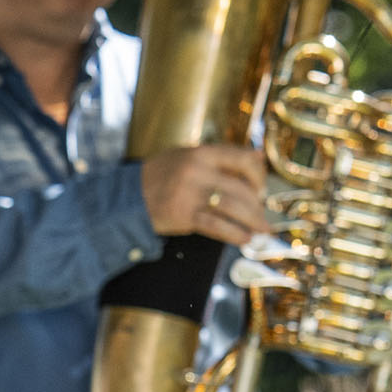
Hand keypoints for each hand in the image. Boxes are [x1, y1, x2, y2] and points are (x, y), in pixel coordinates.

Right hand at [140, 141, 272, 245]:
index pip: (244, 160)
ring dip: (252, 222)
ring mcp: (191, 194)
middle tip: (262, 216)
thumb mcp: (189, 156)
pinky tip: (244, 239)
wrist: (129, 196)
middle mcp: (198, 171)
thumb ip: (222, 156)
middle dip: (257, 206)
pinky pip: (217, 226)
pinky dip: (234, 234)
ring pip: (233, 208)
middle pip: (241, 189)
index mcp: (202, 153)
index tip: (261, 189)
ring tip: (261, 231)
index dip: (259, 176)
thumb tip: (258, 156)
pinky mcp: (184, 216)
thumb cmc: (162, 176)